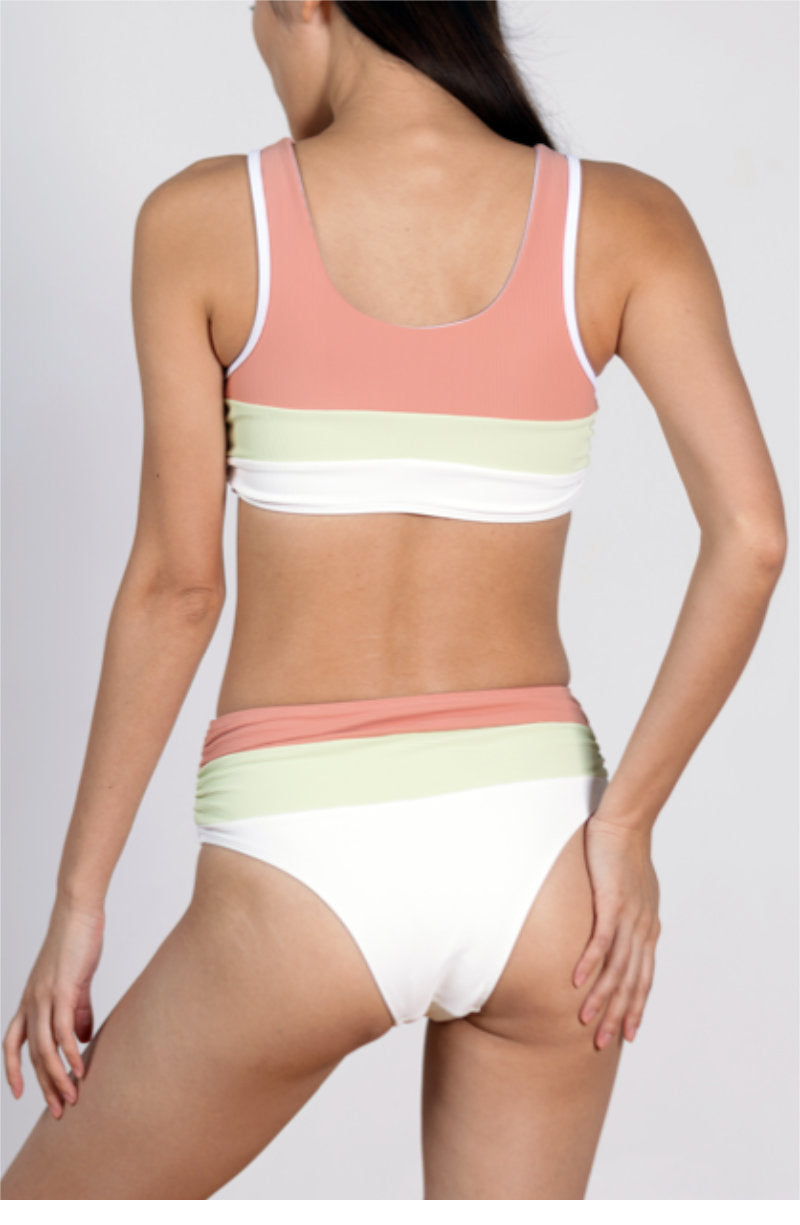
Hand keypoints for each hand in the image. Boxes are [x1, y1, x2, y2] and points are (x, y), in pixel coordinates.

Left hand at [3, 895, 104, 1117]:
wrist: (77, 912)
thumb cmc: (77, 942)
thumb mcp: (75, 981)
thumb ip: (77, 1009)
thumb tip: (81, 1037)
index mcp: (30, 999)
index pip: (13, 1043)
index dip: (12, 1069)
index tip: (19, 1094)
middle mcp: (30, 1002)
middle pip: (30, 1054)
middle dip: (43, 1086)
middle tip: (58, 1111)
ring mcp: (43, 996)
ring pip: (43, 1049)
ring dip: (57, 1077)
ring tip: (71, 1098)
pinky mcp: (61, 990)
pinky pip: (61, 1030)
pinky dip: (69, 1053)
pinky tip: (80, 1068)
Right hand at [573, 812, 660, 1049]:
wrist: (625, 826)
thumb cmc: (624, 856)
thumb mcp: (634, 893)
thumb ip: (629, 917)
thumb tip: (620, 931)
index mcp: (647, 930)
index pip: (644, 979)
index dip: (636, 1009)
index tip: (627, 1036)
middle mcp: (642, 930)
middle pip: (631, 983)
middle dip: (618, 1015)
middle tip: (602, 1043)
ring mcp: (628, 918)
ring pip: (616, 969)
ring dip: (601, 998)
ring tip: (585, 1021)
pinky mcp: (612, 903)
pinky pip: (601, 941)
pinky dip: (590, 964)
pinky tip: (578, 982)